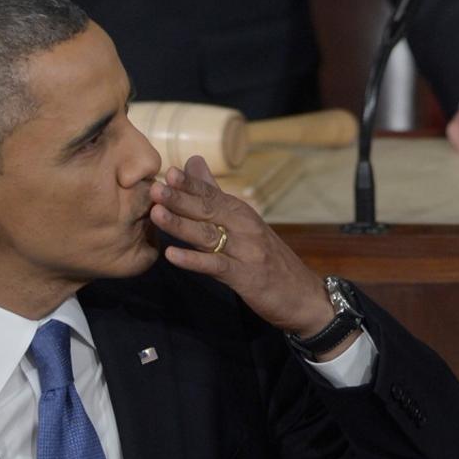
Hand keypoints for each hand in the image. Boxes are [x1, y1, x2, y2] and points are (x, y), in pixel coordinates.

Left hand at [150, 156, 336, 341]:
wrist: (304, 296)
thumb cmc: (269, 259)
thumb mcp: (244, 225)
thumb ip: (215, 195)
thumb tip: (193, 161)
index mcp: (242, 213)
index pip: (212, 194)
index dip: (190, 184)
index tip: (168, 172)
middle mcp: (245, 227)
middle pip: (208, 210)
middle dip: (180, 199)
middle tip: (154, 189)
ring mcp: (247, 252)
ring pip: (209, 235)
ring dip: (182, 225)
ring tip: (156, 215)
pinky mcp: (246, 277)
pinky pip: (216, 265)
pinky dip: (194, 260)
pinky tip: (172, 255)